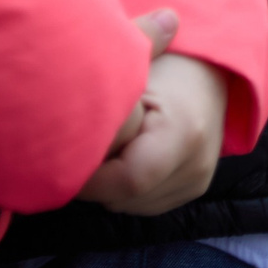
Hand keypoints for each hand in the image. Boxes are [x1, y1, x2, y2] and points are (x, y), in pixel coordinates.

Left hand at [77, 9, 230, 215]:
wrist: (209, 67)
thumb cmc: (163, 61)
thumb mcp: (131, 73)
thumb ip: (103, 105)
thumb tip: (58, 135)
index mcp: (183, 132)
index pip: (127, 180)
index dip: (90, 177)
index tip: (64, 158)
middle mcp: (197, 163)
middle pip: (125, 197)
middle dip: (95, 181)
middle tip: (79, 148)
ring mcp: (198, 179)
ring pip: (130, 205)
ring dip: (109, 187)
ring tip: (106, 148)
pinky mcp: (195, 187)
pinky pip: (144, 204)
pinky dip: (126, 189)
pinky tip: (123, 158)